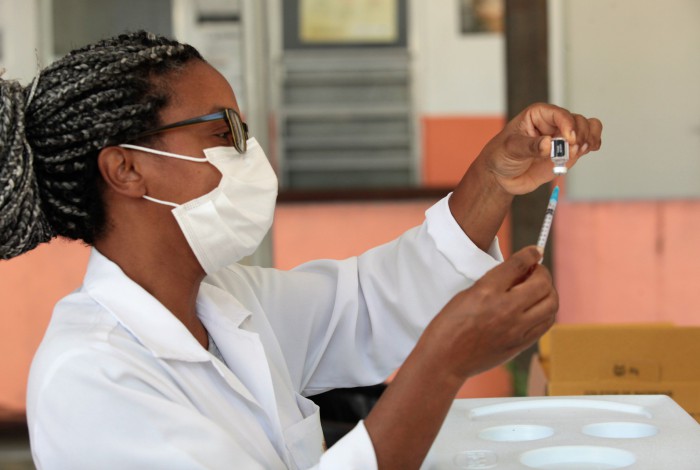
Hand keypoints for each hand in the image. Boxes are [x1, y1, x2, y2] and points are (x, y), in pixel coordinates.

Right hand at [421, 246, 557, 380]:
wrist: (445, 358)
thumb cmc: (450, 324)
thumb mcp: (468, 293)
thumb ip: (495, 281)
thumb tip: (520, 270)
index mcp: (487, 291)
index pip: (519, 264)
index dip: (531, 253)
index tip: (535, 251)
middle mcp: (505, 309)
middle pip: (542, 283)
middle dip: (542, 273)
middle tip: (535, 271)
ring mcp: (516, 329)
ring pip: (551, 304)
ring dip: (548, 292)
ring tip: (537, 290)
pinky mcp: (520, 344)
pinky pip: (546, 323)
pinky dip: (546, 311)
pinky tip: (536, 308)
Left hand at [479, 103, 602, 194]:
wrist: (502, 176)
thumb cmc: (501, 155)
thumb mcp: (511, 149)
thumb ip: (530, 146)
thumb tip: (549, 144)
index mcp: (538, 115)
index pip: (560, 114)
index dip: (568, 125)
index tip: (569, 140)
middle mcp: (553, 123)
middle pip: (578, 121)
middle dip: (580, 134)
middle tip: (573, 149)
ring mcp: (562, 137)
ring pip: (587, 128)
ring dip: (589, 138)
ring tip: (581, 150)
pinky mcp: (568, 152)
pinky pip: (587, 142)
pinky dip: (593, 144)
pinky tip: (591, 149)